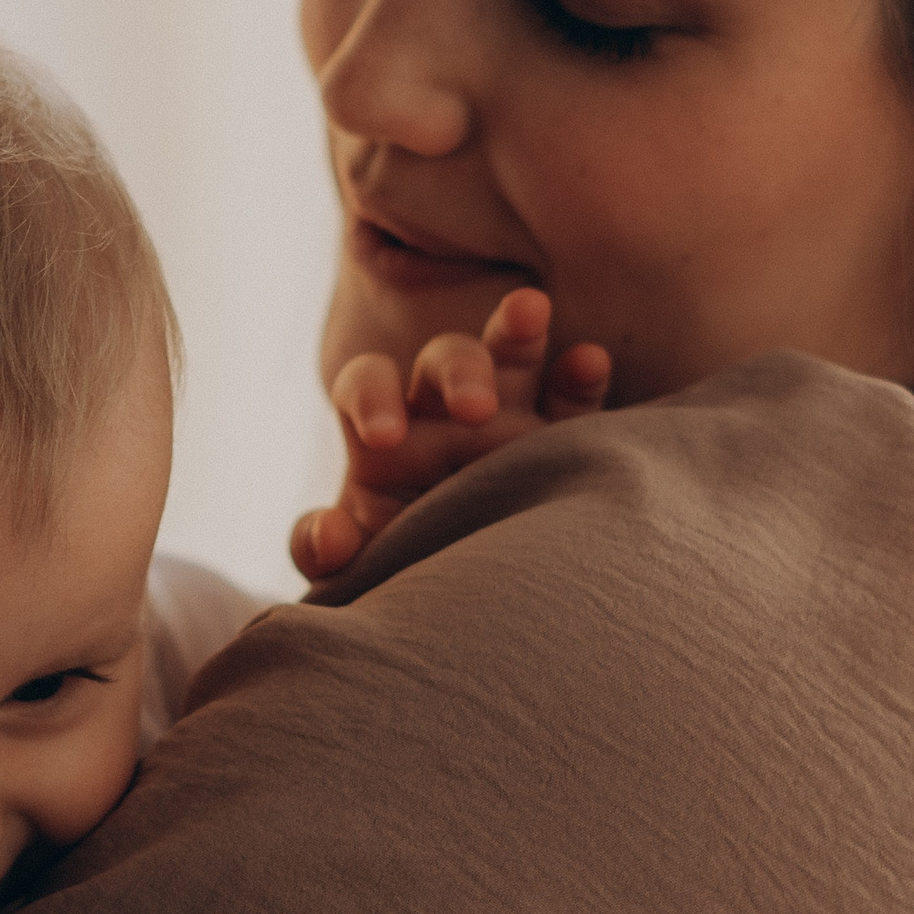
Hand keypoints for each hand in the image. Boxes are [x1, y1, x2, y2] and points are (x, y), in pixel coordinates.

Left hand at [291, 288, 608, 582]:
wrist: (470, 604)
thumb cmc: (402, 575)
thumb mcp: (358, 570)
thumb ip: (324, 552)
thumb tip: (328, 533)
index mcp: (387, 436)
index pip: (367, 384)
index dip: (372, 397)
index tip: (385, 436)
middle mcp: (445, 415)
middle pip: (444, 361)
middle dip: (457, 372)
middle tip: (474, 409)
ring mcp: (509, 419)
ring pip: (512, 357)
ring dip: (518, 332)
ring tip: (529, 309)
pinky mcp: (562, 440)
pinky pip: (573, 400)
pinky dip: (580, 376)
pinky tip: (589, 361)